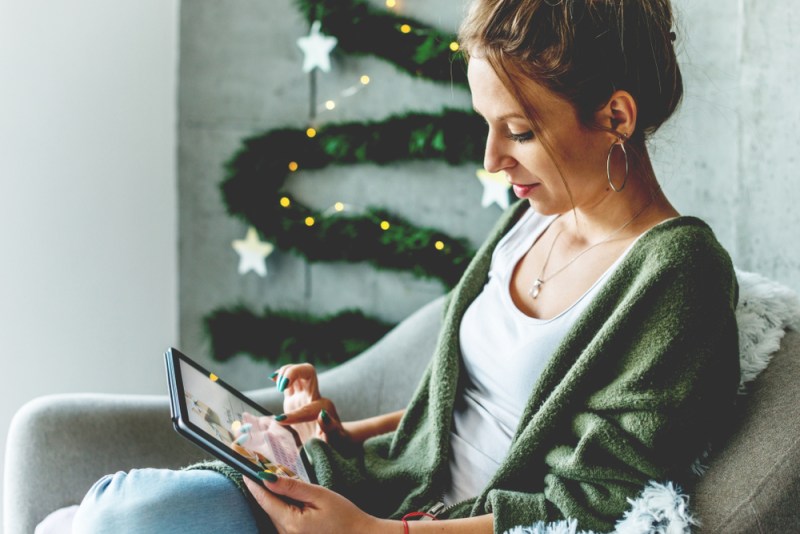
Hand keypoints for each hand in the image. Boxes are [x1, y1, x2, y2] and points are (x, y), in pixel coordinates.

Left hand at [244, 474, 379, 533]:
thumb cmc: (345, 517)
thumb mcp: (320, 495)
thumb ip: (292, 486)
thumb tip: (267, 477)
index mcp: (291, 523)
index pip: (264, 499)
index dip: (252, 481)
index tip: (243, 466)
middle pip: (267, 506)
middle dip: (263, 486)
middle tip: (260, 464)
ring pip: (274, 513)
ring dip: (273, 496)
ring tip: (277, 476)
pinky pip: (282, 520)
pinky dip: (282, 506)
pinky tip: (291, 495)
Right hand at [271, 364, 356, 452]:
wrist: (335, 439)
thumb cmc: (335, 441)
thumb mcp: (335, 440)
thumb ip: (329, 429)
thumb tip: (323, 415)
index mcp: (323, 409)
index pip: (307, 407)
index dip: (294, 415)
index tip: (281, 421)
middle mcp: (314, 398)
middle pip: (307, 372)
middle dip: (293, 373)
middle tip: (281, 387)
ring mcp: (304, 396)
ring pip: (298, 372)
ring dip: (286, 372)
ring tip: (278, 385)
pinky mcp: (295, 398)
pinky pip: (289, 381)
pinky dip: (280, 376)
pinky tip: (272, 377)